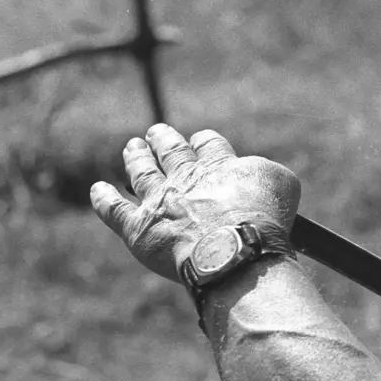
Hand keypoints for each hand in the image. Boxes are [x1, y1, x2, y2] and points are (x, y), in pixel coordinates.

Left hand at [90, 124, 300, 282]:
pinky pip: (115, 210)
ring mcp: (159, 202)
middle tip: (157, 132)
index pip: (208, 145)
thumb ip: (266, 173)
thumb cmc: (263, 219)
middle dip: (164, 140)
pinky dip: (104, 200)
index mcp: (218, 164)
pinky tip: (98, 190)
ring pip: (142, 173)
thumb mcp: (283, 184)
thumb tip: (258, 175)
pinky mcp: (139, 229)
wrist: (233, 249)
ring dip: (136, 158)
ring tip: (132, 146)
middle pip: (171, 151)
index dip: (204, 142)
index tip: (201, 140)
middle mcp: (185, 177)